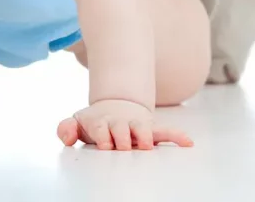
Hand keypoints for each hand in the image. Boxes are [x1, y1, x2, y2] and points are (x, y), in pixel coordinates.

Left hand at [56, 99, 192, 150]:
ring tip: (145, 147)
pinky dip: (176, 136)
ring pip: (143, 129)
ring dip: (144, 137)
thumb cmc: (95, 122)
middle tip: (122, 147)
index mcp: (102, 122)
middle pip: (121, 129)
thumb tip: (66, 138)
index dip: (102, 136)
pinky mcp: (151, 130)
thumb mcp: (78, 122)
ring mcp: (136, 126)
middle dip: (121, 138)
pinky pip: (166, 132)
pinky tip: (187, 143)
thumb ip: (66, 129)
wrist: (115, 107)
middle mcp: (120, 123)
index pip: (100, 128)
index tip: (104, 145)